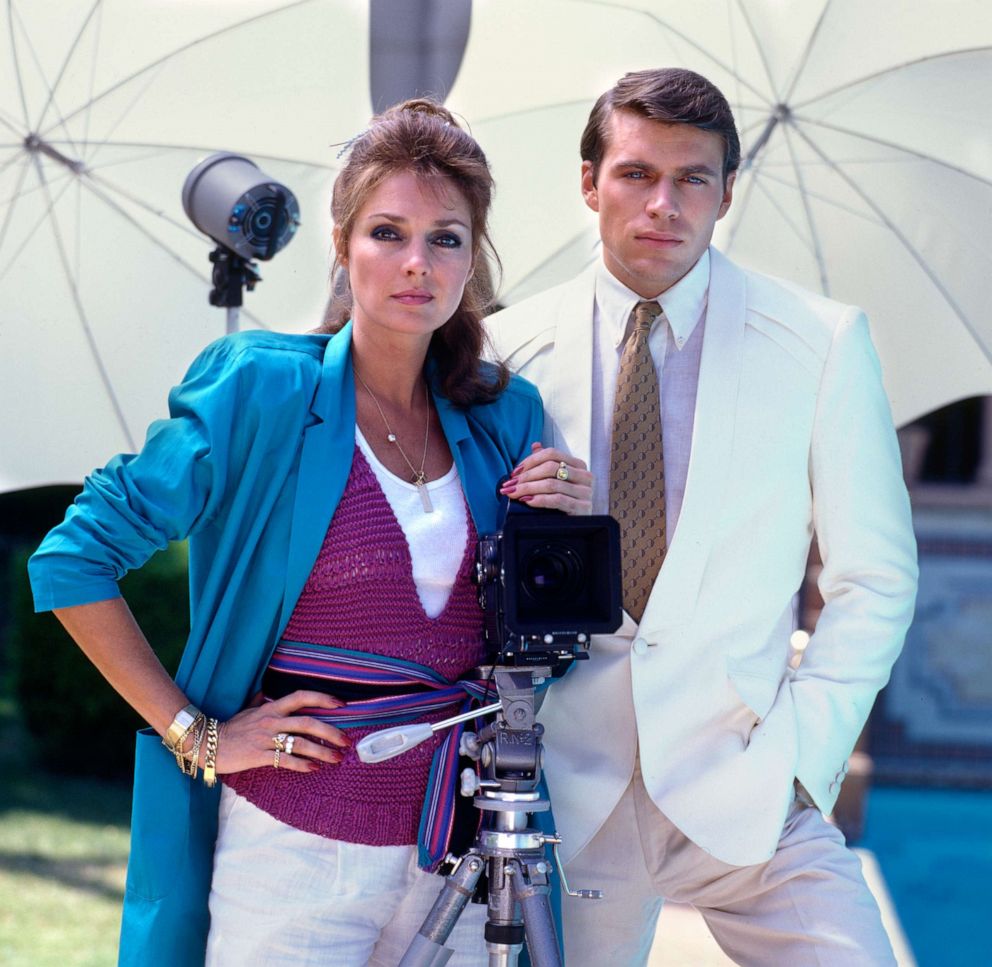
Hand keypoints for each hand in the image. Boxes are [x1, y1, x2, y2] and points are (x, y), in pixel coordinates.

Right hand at [208, 690, 350, 775]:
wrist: (207, 743)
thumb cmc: (231, 727)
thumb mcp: (248, 709)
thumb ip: (261, 700)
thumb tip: (265, 690)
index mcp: (271, 707)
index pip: (301, 697)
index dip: (322, 698)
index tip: (341, 703)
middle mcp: (272, 720)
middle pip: (308, 722)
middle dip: (330, 731)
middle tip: (346, 741)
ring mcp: (266, 738)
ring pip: (300, 743)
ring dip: (322, 751)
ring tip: (336, 758)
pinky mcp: (259, 756)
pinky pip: (285, 760)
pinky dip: (301, 764)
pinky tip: (314, 768)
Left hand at [500, 442, 593, 514]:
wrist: (577, 527)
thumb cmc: (565, 503)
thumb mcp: (556, 481)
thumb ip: (547, 462)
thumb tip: (535, 445)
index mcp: (578, 466)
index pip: (552, 454)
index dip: (530, 460)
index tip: (515, 471)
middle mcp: (585, 477)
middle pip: (550, 467)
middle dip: (526, 476)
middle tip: (510, 484)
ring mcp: (585, 493)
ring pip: (551, 484)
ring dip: (528, 488)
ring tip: (513, 493)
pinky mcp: (582, 508)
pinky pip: (557, 500)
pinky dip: (539, 499)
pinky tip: (528, 501)